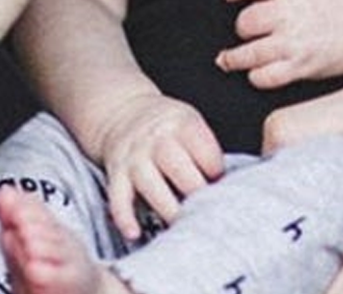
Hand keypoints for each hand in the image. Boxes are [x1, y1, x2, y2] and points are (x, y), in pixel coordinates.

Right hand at [92, 90, 224, 242]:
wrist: (122, 111)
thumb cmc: (166, 128)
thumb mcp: (189, 124)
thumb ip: (205, 152)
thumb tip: (225, 192)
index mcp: (181, 124)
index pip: (204, 152)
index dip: (216, 173)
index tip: (221, 186)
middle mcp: (156, 138)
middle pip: (178, 166)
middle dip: (195, 193)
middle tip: (206, 212)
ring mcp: (134, 156)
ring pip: (150, 183)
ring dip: (168, 209)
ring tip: (183, 227)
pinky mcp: (116, 172)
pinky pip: (118, 196)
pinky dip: (124, 215)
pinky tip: (134, 232)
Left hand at [217, 0, 342, 86]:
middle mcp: (287, 13)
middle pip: (246, 21)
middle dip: (242, 26)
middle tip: (244, 29)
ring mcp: (293, 42)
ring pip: (250, 53)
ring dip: (235, 57)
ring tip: (227, 59)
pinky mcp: (302, 67)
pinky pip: (268, 76)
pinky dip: (257, 77)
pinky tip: (255, 74)